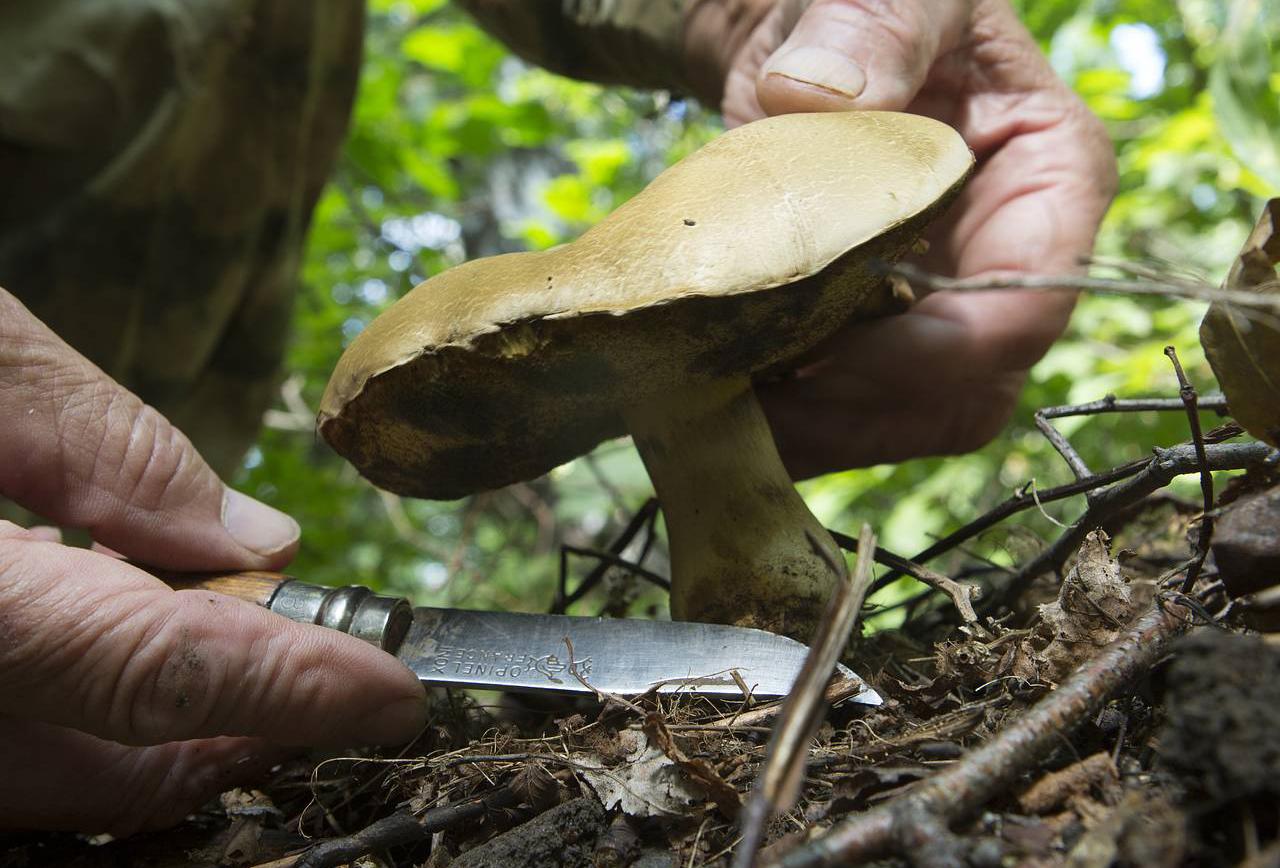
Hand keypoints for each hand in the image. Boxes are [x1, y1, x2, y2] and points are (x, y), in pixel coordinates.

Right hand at [0, 290, 425, 834]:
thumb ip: (103, 445)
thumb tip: (254, 537)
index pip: (152, 671)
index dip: (291, 686)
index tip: (396, 690)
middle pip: (102, 769)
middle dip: (241, 729)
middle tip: (344, 677)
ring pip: (51, 780)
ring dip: (167, 731)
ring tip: (261, 652)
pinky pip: (9, 753)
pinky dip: (86, 718)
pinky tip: (135, 639)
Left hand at [685, 0, 1116, 475]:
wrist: (801, 42)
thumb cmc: (866, 5)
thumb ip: (874, 28)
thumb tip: (817, 95)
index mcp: (1052, 180)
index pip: (1027, 303)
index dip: (933, 352)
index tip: (822, 352)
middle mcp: (1008, 267)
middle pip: (969, 393)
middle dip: (863, 411)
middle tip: (756, 395)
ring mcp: (942, 313)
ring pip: (905, 423)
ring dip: (814, 434)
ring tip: (721, 407)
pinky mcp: (876, 339)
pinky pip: (848, 415)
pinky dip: (786, 426)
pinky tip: (715, 401)